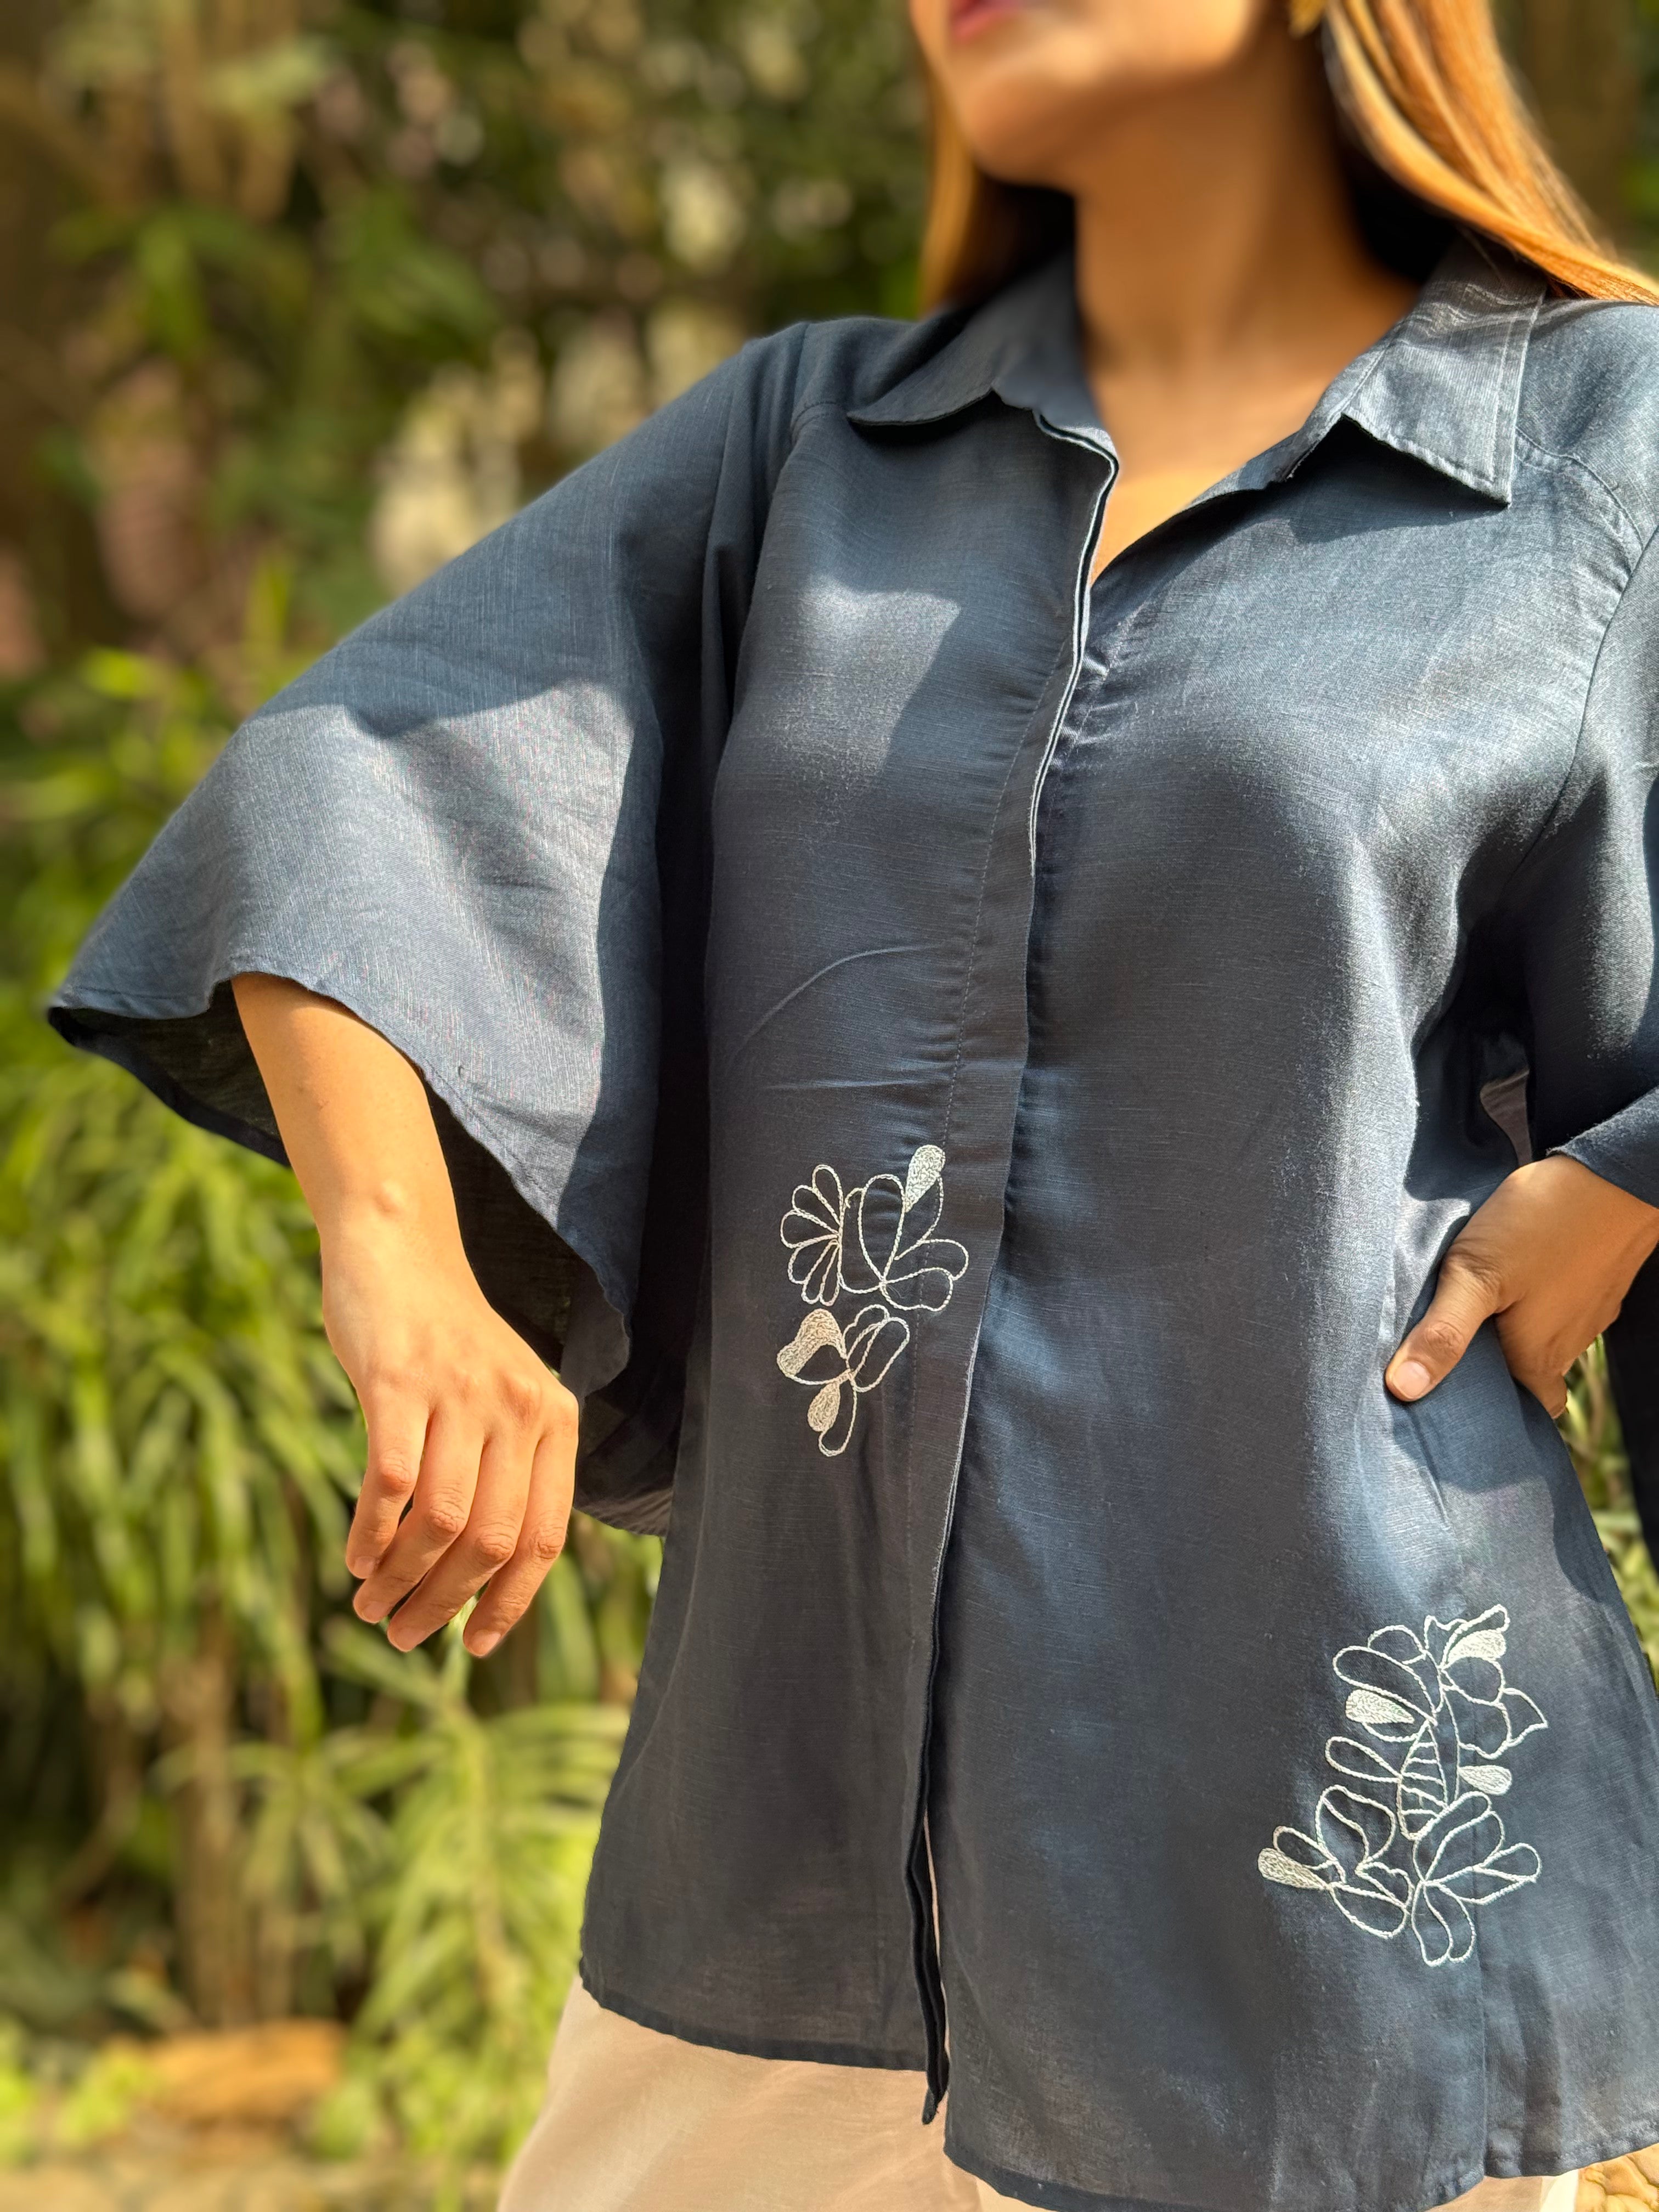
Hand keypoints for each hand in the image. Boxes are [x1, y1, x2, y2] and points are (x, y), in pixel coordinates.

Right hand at [328, 1211, 577, 1655]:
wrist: (398, 1249)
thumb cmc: (443, 1341)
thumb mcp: (499, 1398)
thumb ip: (505, 1472)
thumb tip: (483, 1579)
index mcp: (553, 1418)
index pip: (544, 1537)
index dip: (511, 1602)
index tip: (476, 1647)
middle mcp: (518, 1406)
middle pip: (490, 1541)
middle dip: (446, 1604)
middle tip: (403, 1634)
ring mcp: (460, 1392)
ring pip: (439, 1524)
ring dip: (401, 1581)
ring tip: (370, 1607)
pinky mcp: (398, 1381)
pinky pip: (390, 1484)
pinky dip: (370, 1535)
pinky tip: (355, 1559)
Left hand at [1385, 1157, 1658, 1417]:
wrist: (1615, 1173)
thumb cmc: (1542, 1223)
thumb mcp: (1475, 1274)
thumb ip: (1443, 1333)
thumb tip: (1405, 1390)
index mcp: (1538, 1359)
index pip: (1518, 1411)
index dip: (1486, 1411)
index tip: (1448, 1398)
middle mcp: (1569, 1345)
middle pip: (1529, 1378)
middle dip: (1492, 1369)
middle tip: (1448, 1347)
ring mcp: (1587, 1312)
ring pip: (1544, 1339)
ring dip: (1511, 1331)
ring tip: (1471, 1308)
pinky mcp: (1595, 1281)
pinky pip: (1560, 1306)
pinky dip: (1535, 1300)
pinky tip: (1514, 1275)